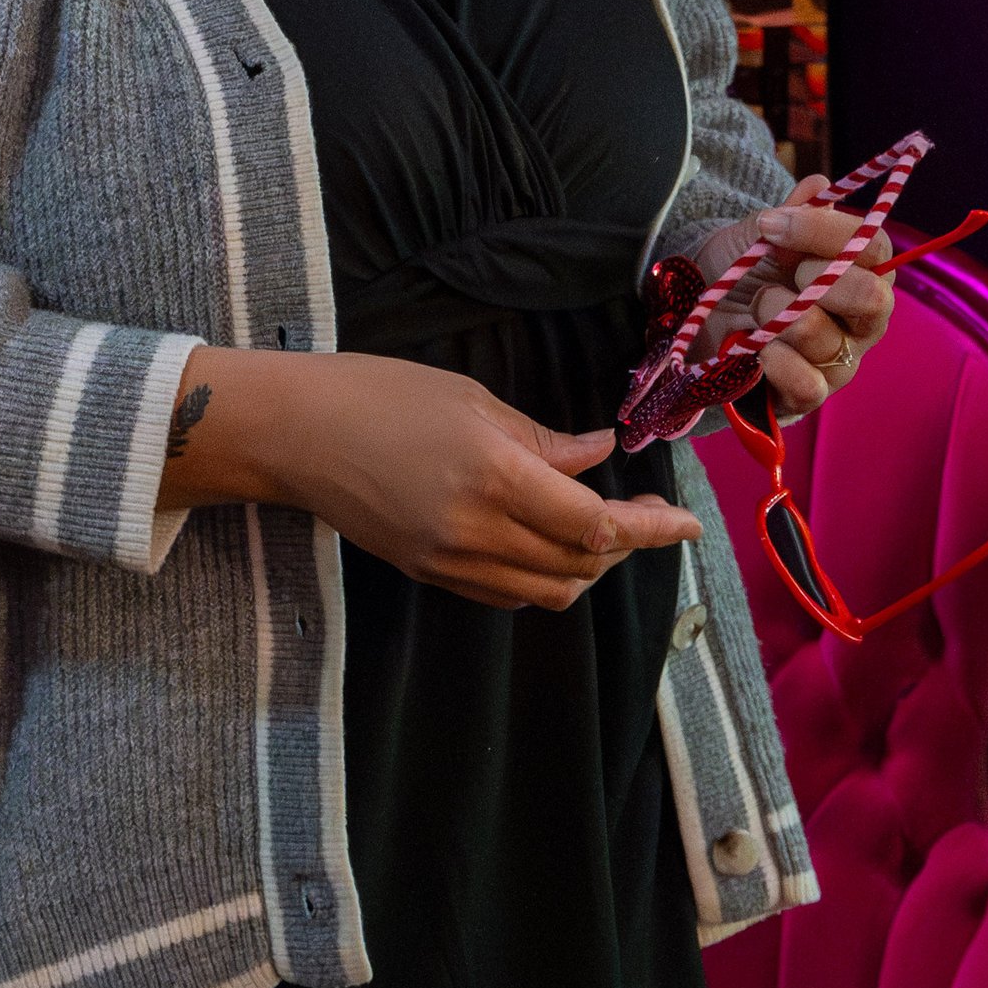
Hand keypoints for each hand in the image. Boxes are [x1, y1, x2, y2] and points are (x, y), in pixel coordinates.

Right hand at [157, 346, 698, 613]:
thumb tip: (601, 456)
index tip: (689, 524)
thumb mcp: (474, 401)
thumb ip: (545, 440)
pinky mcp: (430, 574)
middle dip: (628, 544)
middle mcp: (477, 530)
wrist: (298, 433)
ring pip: (549, 590)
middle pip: (582, 565)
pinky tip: (548, 542)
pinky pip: (507, 593)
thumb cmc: (380, 394)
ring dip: (588, 567)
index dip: (653, 529)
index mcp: (495, 475)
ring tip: (601, 529)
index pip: (597, 524)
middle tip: (651, 514)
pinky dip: (543, 575)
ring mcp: (450, 561)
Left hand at [684, 179, 895, 417]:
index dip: (827, 233)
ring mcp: (838, 362)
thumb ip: (789, 214)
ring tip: (756, 306)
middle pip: (874, 300)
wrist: (694, 316)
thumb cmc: (739, 272)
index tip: (774, 224)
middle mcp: (860, 320)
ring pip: (828, 340)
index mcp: (859, 272)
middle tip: (782, 273)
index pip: (874, 249)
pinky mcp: (809, 399)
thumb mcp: (755, 236)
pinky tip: (754, 348)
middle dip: (821, 280)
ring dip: (780, 317)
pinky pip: (809, 385)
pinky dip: (777, 362)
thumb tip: (820, 187)